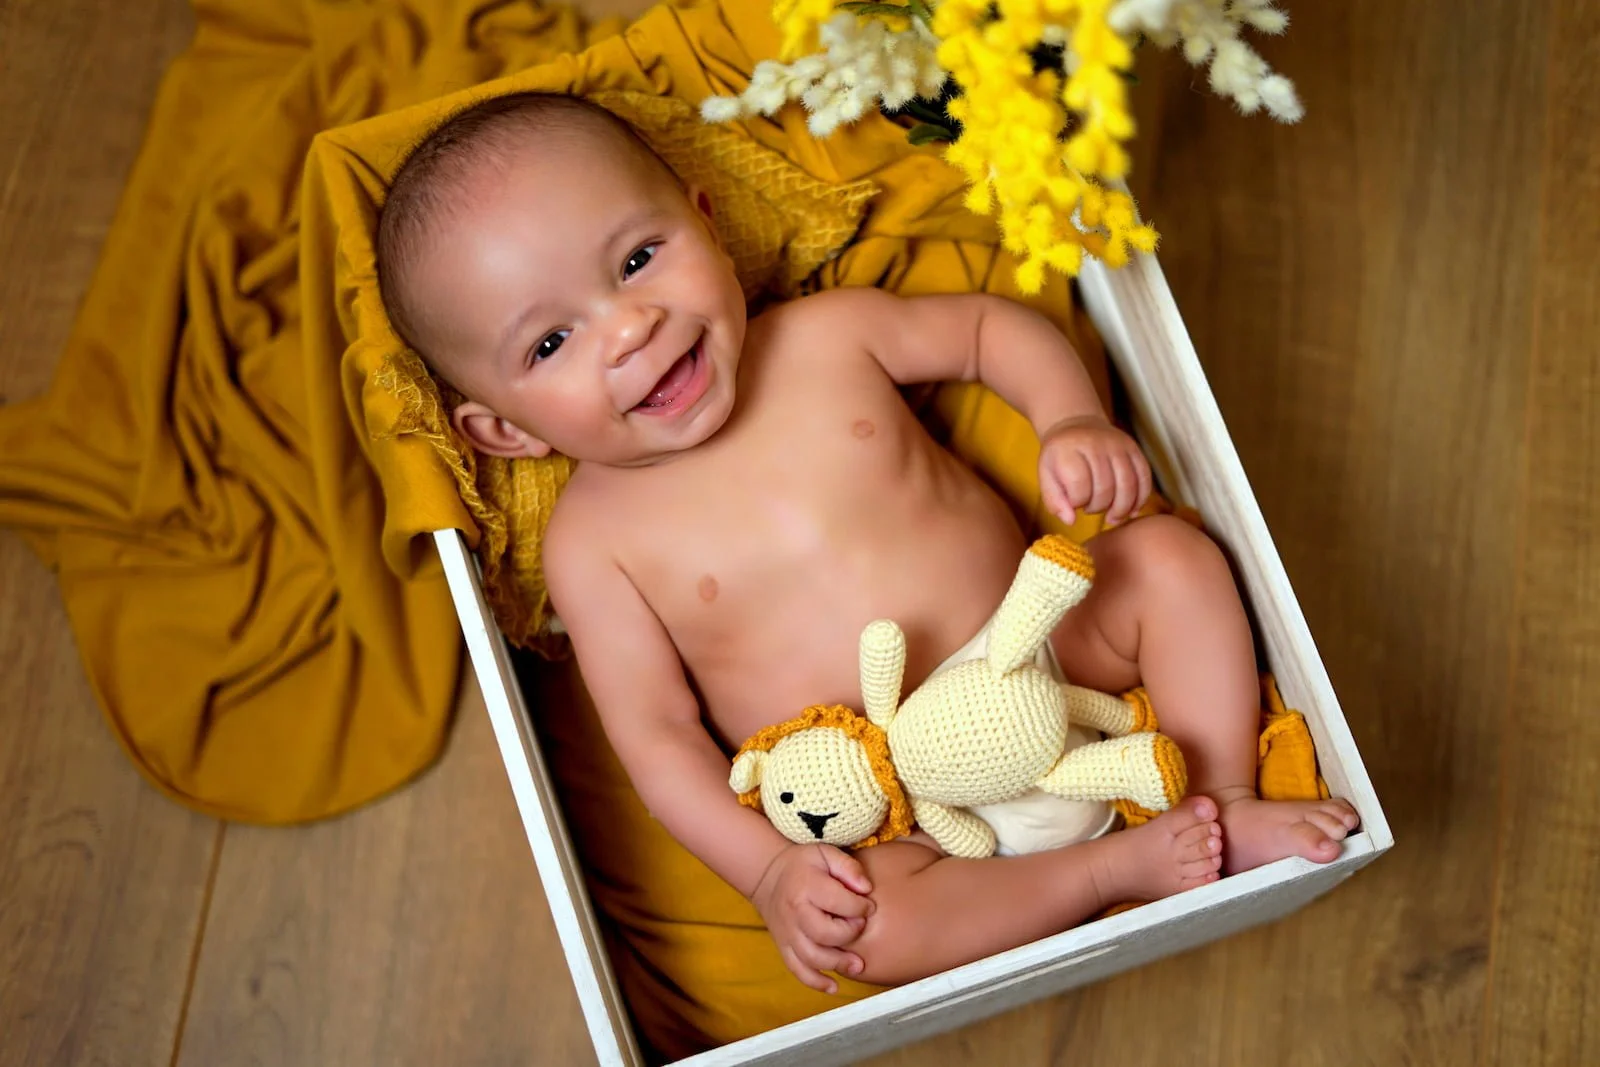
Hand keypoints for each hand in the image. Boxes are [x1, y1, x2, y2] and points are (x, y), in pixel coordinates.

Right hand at [750, 843, 875, 992]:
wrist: (768, 875)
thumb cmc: (802, 864)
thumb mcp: (825, 853)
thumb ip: (848, 867)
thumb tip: (866, 889)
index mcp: (806, 886)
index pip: (839, 902)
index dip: (861, 907)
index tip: (869, 906)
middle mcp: (795, 912)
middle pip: (825, 933)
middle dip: (850, 934)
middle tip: (860, 926)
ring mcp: (787, 932)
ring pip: (812, 957)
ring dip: (837, 964)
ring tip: (857, 965)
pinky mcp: (783, 946)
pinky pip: (797, 969)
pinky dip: (815, 982)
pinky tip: (833, 986)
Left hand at [1038, 415, 1151, 526]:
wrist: (1077, 425)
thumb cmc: (1060, 456)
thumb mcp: (1046, 475)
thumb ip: (1054, 500)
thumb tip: (1070, 521)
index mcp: (1068, 449)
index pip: (1079, 484)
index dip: (1077, 502)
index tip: (1073, 502)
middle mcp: (1095, 444)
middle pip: (1105, 487)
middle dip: (1098, 507)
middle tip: (1090, 508)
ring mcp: (1117, 445)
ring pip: (1128, 485)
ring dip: (1121, 508)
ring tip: (1111, 517)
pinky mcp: (1134, 448)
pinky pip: (1144, 477)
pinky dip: (1141, 498)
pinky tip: (1131, 511)